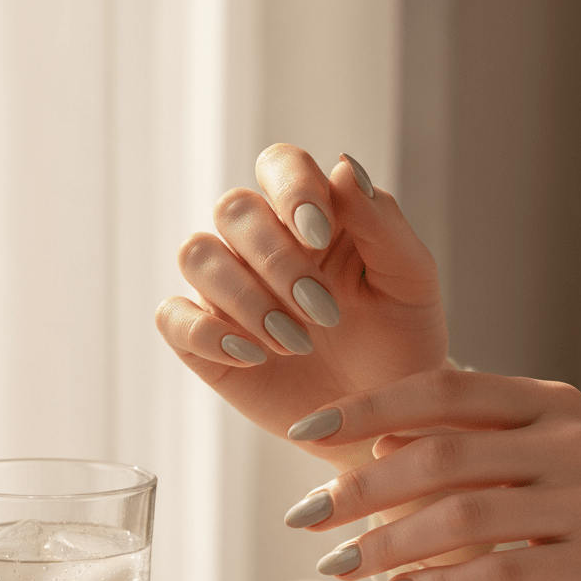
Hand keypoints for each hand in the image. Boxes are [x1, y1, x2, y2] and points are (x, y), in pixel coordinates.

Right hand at [155, 144, 447, 471]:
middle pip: (232, 209)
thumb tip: (344, 165)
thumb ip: (381, 221)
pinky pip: (171, 317)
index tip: (319, 234)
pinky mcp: (205, 342)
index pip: (280, 166)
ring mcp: (228, 292)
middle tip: (322, 313)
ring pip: (197, 255)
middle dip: (276, 260)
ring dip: (245, 297)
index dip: (290, 190)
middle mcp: (261, 245)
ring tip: (296, 343)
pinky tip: (253, 356)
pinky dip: (205, 332)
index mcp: (311, 215)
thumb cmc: (401, 339)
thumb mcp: (409, 279)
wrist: (386, 415)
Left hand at [283, 367, 580, 580]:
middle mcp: (565, 438)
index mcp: (548, 401)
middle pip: (438, 453)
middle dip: (358, 485)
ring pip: (461, 515)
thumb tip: (385, 444)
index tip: (307, 431)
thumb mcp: (563, 445)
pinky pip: (500, 573)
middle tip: (303, 515)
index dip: (366, 406)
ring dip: (387, 544)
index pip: (440, 390)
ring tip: (337, 565)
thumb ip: (483, 439)